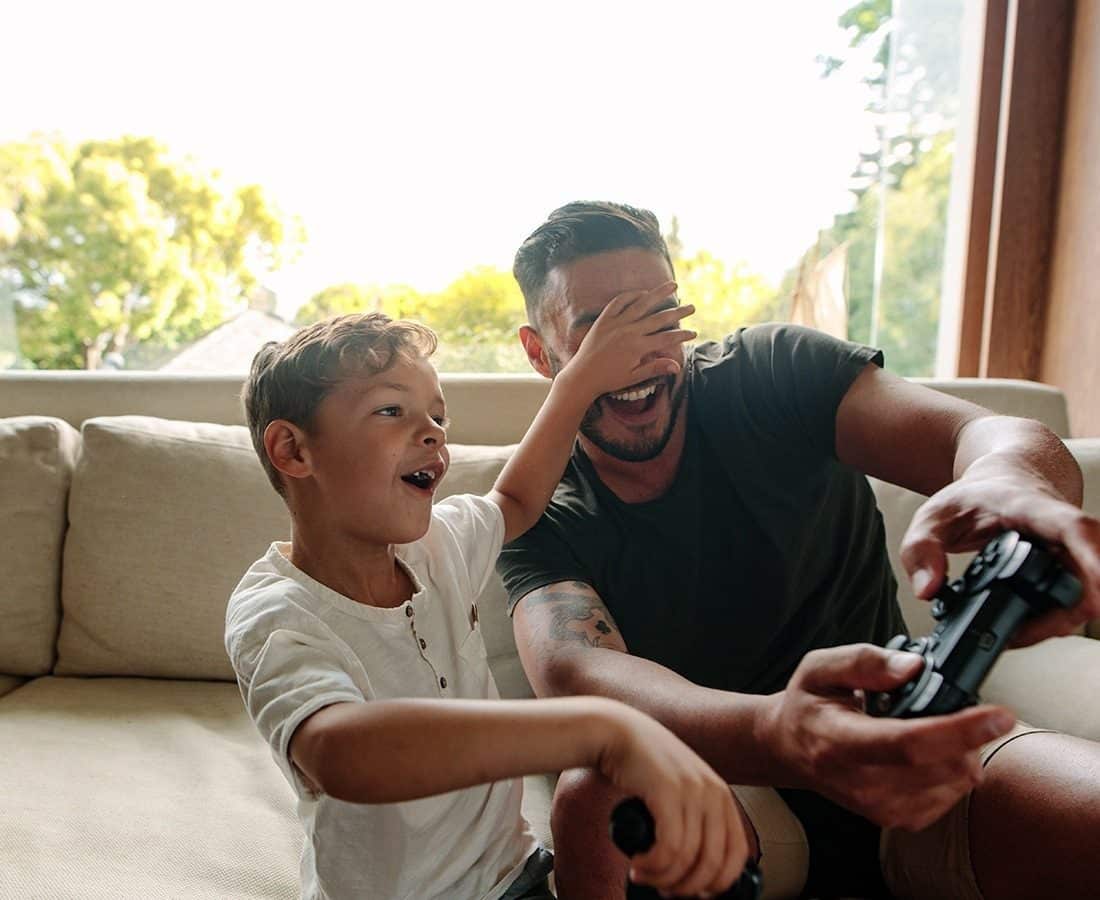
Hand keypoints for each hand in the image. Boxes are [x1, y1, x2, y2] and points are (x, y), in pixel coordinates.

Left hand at [562, 281, 695, 400]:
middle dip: (678, 312)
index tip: (694, 332)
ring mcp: (616, 323)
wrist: (581, 376)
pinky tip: (643, 292)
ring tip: (673, 285)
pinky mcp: (603, 320)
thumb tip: (678, 366)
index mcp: (637, 347)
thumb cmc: (608, 380)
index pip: (666, 338)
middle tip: (692, 307)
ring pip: (641, 304)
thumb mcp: (634, 377)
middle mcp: (629, 332)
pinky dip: (631, 295)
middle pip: (659, 319)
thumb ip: (655, 368)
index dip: (682, 335)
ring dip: (659, 294)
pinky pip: (619, 302)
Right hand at [598, 702, 748, 896]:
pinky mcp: (667, 792)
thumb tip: (693, 866)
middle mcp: (713, 793)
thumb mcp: (680, 788)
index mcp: (721, 795)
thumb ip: (693, 817)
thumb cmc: (643, 765)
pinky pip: (669, 848)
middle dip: (688, 887)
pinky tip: (638, 863)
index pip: (738, 854)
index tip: (696, 892)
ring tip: (644, 874)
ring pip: (688, 860)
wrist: (617, 732)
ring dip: (663, 878)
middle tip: (665, 890)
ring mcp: (692, 791)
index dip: (718, 883)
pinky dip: (653, 866)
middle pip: (714, 863)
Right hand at [760, 644, 1016, 829]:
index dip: (960, 730)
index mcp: (838, 741)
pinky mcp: (896, 819)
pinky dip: (954, 769)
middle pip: (942, 768)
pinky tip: (933, 751)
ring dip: (964, 751)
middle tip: (958, 706)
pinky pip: (950, 796)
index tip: (999, 713)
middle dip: (970, 735)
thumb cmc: (808, 706)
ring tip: (937, 726)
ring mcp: (879, 807)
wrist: (788, 748)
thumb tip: (913, 666)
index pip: (909, 744)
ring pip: (954, 783)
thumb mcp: (819, 667)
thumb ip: (864, 660)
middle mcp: (860, 783)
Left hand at [900, 475, 1099, 644]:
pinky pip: (1072, 599)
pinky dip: (1049, 619)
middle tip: (1012, 634)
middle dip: (1059, 614)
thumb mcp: (932, 516)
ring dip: (1053, 623)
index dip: (1093, 556)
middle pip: (1086, 575)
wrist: (1001, 483)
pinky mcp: (1069, 569)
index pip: (1072, 528)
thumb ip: (920, 549)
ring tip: (1007, 634)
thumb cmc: (970, 499)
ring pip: (1082, 595)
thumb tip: (928, 590)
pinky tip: (1019, 627)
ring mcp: (1070, 551)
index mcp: (1031, 508)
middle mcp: (1060, 530)